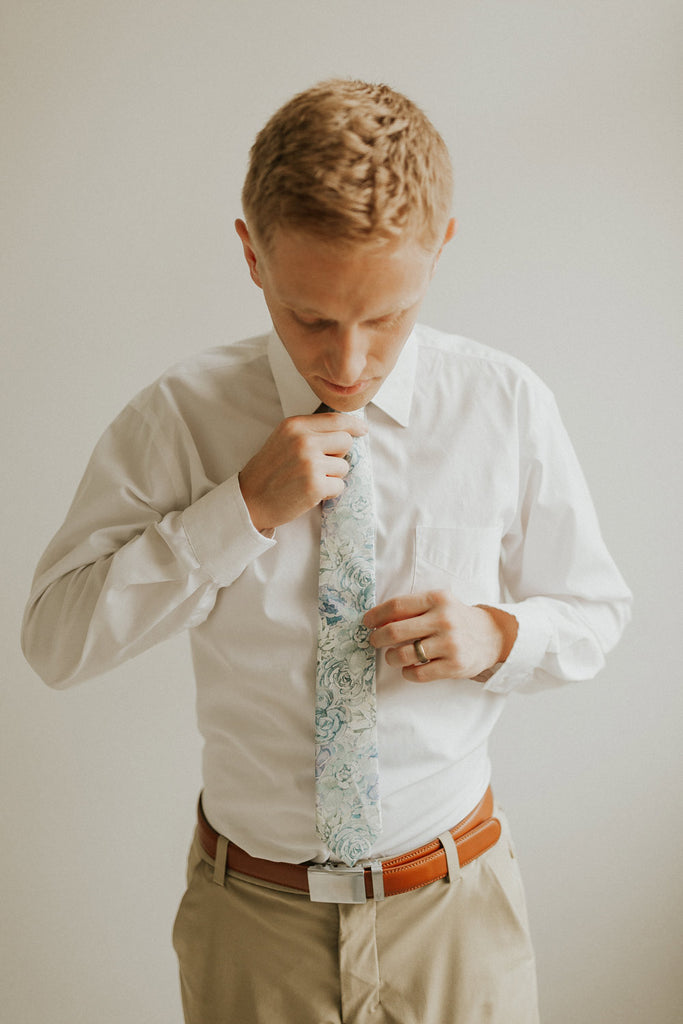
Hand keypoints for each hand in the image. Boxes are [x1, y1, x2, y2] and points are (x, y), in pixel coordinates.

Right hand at [238, 412, 367, 531]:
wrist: (249, 500)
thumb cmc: (268, 471)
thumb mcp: (283, 440)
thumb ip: (309, 432)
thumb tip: (346, 430)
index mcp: (295, 426)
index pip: (336, 419)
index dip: (353, 425)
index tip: (362, 430)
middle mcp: (303, 441)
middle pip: (345, 441)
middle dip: (338, 455)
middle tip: (320, 466)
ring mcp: (310, 463)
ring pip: (344, 466)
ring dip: (332, 476)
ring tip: (310, 480)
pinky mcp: (315, 486)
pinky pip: (340, 486)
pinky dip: (329, 492)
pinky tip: (311, 493)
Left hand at [363, 591, 517, 682]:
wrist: (491, 636)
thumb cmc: (456, 619)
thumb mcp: (438, 604)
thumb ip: (412, 608)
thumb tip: (377, 620)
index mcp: (437, 599)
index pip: (397, 605)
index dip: (376, 615)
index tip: (367, 622)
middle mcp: (443, 619)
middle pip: (395, 630)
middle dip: (378, 638)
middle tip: (374, 641)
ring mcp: (450, 643)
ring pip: (404, 655)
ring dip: (391, 657)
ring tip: (393, 656)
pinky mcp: (455, 665)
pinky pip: (418, 674)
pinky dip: (407, 673)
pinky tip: (408, 669)